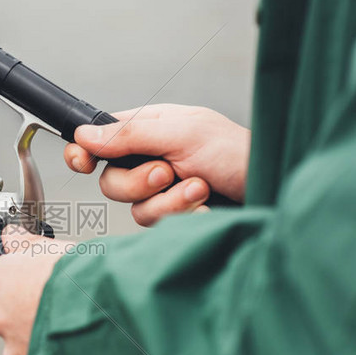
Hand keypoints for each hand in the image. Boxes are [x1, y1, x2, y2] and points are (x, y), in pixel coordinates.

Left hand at [0, 228, 74, 354]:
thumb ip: (24, 242)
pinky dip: (42, 350)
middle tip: (50, 301)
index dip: (15, 276)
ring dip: (32, 330)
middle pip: (3, 308)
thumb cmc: (76, 278)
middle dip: (23, 306)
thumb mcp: (50, 247)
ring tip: (61, 322)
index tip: (29, 277)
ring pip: (15, 335)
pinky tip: (63, 339)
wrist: (98, 311)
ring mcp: (9, 339)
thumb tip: (12, 234)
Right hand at [65, 105, 249, 225]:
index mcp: (148, 130)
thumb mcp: (182, 133)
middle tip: (168, 172)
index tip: (82, 162)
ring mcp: (162, 191)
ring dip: (169, 199)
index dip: (83, 152)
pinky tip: (205, 205)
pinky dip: (183, 215)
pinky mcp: (175, 216)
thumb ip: (130, 134)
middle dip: (139, 181)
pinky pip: (157, 225)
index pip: (100, 140)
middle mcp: (150, 160)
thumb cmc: (237, 152)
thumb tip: (85, 135)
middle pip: (111, 181)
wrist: (273, 189)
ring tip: (200, 187)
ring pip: (134, 207)